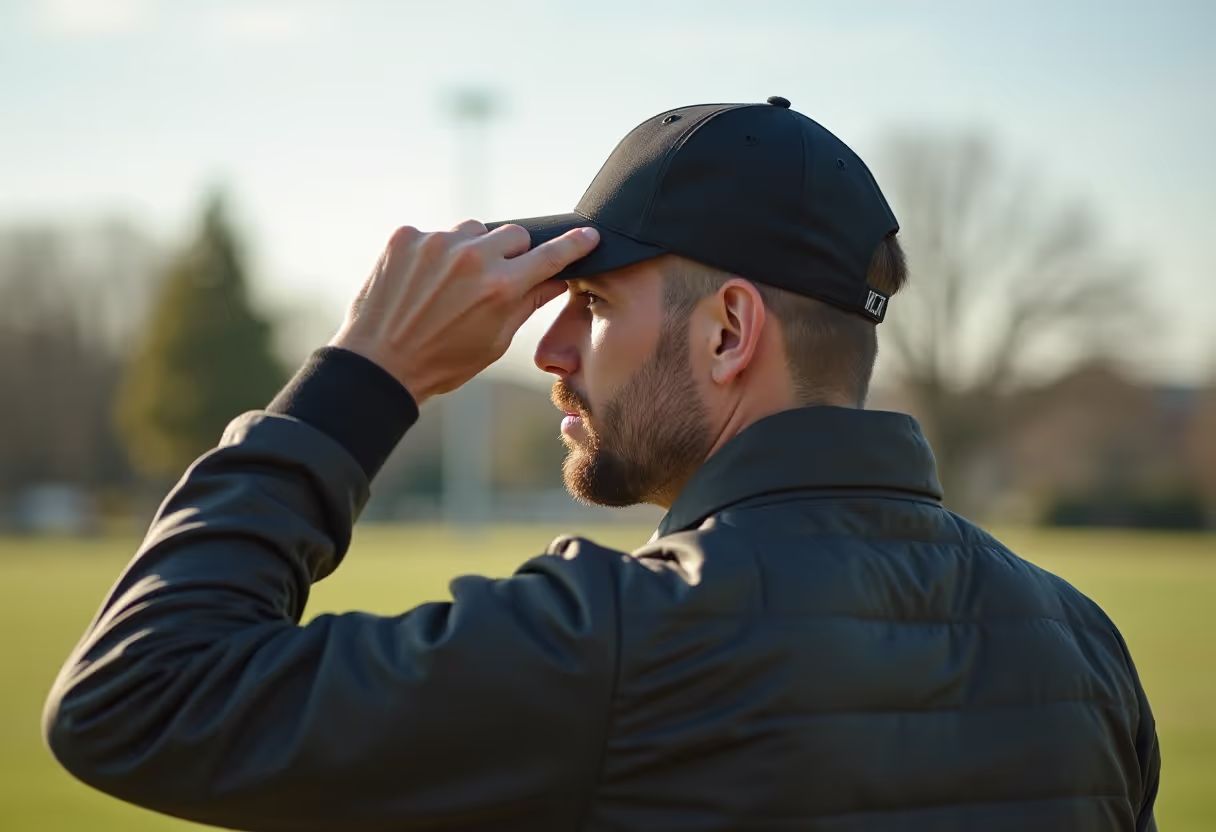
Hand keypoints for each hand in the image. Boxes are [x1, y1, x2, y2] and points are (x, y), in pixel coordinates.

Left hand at [330, 220, 598, 403]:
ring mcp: (435, 243)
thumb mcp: (496, 340)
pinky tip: (423, 282)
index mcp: (501, 287)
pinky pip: (435, 234)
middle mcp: (472, 258)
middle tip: (497, 278)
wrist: (379, 365)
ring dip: (473, 249)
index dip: (574, 244)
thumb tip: (556, 279)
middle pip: (515, 234)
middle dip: (513, 253)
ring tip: (453, 283)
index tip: (587, 234)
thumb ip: (528, 303)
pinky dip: (435, 253)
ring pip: (474, 229)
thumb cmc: (443, 361)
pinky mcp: (405, 237)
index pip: (551, 255)